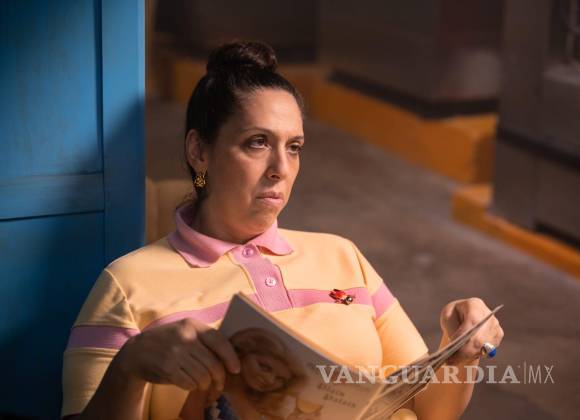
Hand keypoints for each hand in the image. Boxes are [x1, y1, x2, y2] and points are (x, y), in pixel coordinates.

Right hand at [114, 318, 240, 392]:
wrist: (136, 352)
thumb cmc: (167, 343)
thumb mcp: (184, 331)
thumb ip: (204, 339)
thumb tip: (231, 355)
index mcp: (192, 325)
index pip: (219, 341)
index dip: (230, 357)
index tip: (235, 369)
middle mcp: (184, 337)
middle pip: (213, 364)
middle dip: (219, 378)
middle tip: (218, 385)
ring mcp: (175, 353)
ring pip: (203, 376)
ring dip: (204, 384)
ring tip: (201, 383)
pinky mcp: (167, 368)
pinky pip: (189, 383)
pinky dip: (191, 386)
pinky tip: (188, 382)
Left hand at [439, 298, 503, 364]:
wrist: (463, 316)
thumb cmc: (453, 315)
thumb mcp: (447, 317)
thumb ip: (452, 329)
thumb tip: (456, 346)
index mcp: (475, 305)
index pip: (473, 323)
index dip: (464, 338)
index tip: (451, 351)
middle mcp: (489, 315)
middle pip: (480, 338)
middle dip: (464, 352)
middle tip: (449, 361)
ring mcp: (495, 326)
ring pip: (484, 347)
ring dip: (468, 355)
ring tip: (453, 359)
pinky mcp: (498, 336)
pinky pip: (487, 350)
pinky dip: (474, 354)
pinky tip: (463, 354)